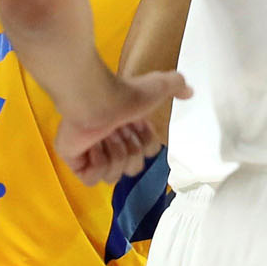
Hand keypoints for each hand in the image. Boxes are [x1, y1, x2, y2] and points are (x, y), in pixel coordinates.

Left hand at [54, 70, 191, 184]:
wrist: (95, 100)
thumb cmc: (126, 95)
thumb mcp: (159, 86)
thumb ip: (176, 86)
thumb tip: (190, 93)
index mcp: (129, 129)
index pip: (149, 153)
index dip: (147, 143)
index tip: (139, 124)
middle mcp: (113, 142)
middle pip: (134, 168)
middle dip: (130, 151)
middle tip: (120, 132)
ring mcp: (93, 155)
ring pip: (114, 176)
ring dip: (114, 155)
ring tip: (105, 136)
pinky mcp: (76, 164)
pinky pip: (92, 180)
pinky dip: (96, 164)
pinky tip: (92, 146)